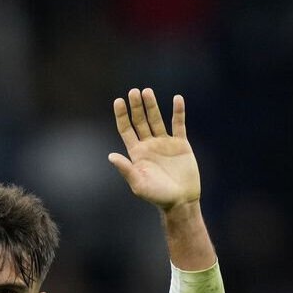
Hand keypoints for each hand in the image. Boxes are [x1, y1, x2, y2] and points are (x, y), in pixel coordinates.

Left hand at [108, 88, 201, 210]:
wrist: (181, 201)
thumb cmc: (157, 196)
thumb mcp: (138, 184)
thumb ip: (126, 169)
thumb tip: (111, 156)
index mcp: (137, 153)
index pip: (127, 130)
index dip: (122, 116)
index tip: (118, 101)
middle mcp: (149, 145)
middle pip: (140, 121)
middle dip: (136, 107)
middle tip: (134, 91)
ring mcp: (165, 143)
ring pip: (157, 120)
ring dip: (152, 106)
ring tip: (147, 91)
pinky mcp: (181, 144)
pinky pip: (179, 124)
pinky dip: (178, 112)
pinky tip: (177, 99)